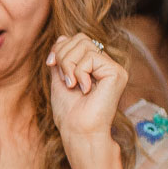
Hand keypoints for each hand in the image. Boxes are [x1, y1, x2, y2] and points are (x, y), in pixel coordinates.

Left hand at [46, 33, 129, 149]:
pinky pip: (91, 57)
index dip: (60, 47)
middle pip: (80, 38)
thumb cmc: (68, 112)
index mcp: (94, 66)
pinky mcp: (117, 73)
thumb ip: (62, 58)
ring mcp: (113, 68)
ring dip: (69, 65)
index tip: (50, 63)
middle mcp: (106, 64)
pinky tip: (84, 89)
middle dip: (62, 55)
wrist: (77, 131)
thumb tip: (62, 37)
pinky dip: (79, 73)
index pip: (77, 39)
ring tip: (72, 84)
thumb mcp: (60, 78)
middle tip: (63, 78)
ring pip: (85, 45)